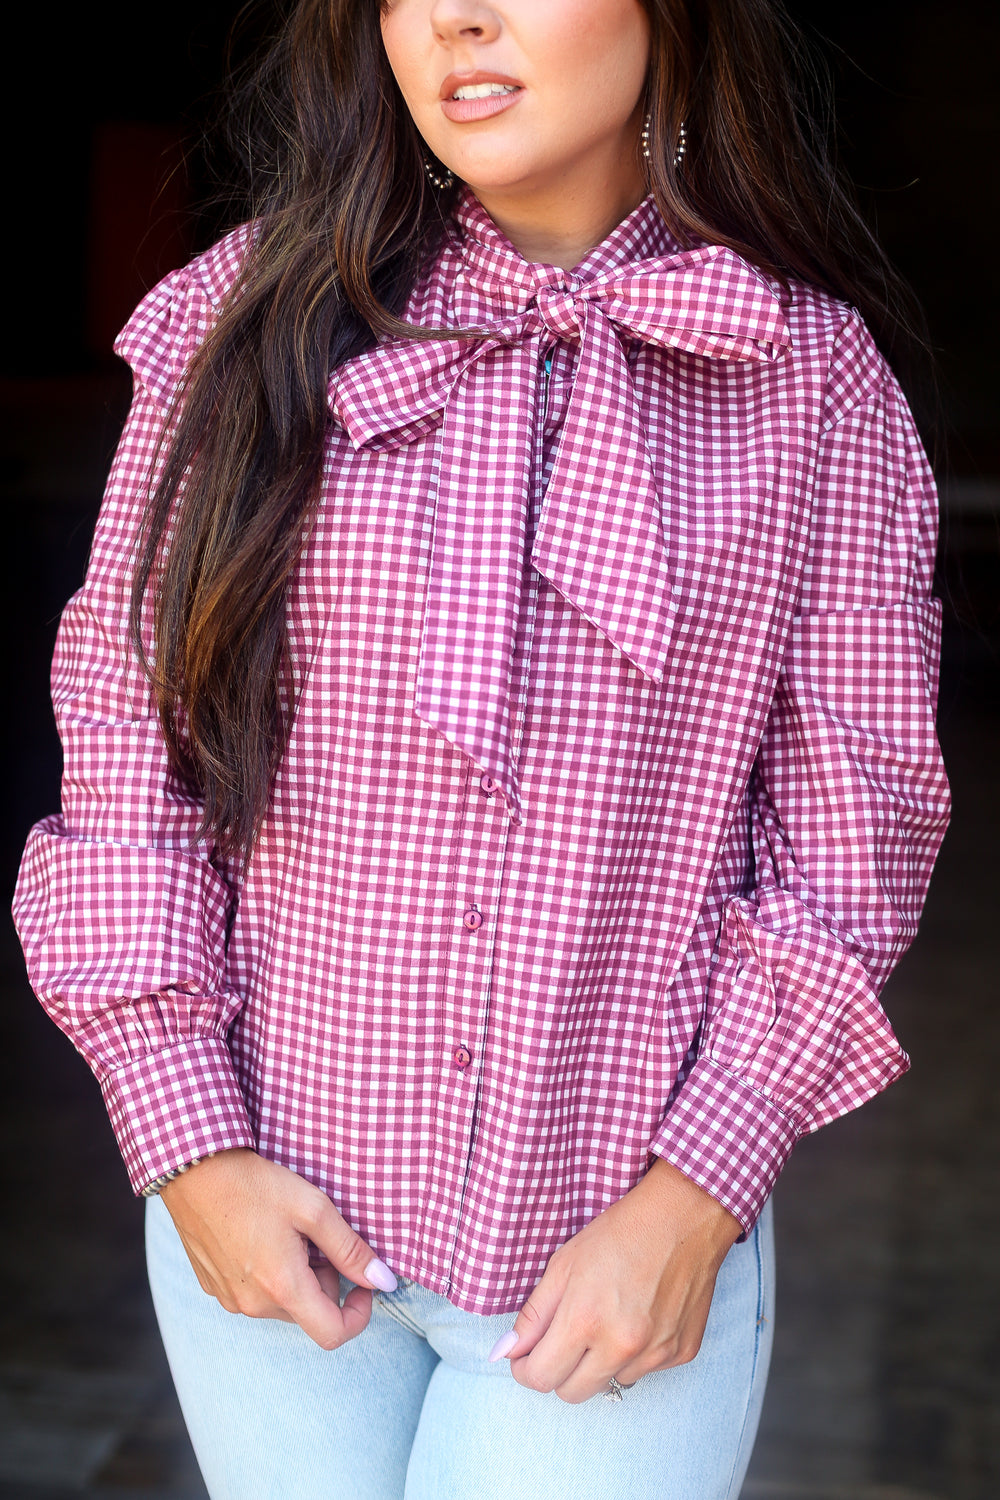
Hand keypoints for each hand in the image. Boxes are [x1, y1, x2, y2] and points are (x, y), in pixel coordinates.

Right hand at [159, 1148, 396, 1349]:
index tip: (363, 1283)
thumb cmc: (256, 1185)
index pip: (333, 1334)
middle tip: (316, 1238)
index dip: (359, 1314)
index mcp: (283, 1288)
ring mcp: (229, 1300)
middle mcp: (253, 1305)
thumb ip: (351, 1249)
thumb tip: (384, 1281)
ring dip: (295, 1278)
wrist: (194, 1171)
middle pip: (308, 1314)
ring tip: (285, 1233)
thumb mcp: (313, 1208)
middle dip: (324, 1282)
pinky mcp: (212, 1288)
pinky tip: (259, 1236)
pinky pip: (253, 1294)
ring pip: (281, 1304)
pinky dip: (267, 1274)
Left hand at [494, 1159, 741, 1402]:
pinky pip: (644, 1371)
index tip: (525, 1356)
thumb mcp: (563, 1264)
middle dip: (559, 1371)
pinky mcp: (681, 1354)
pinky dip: (635, 1354)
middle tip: (562, 1339)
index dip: (525, 1368)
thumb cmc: (620, 1233)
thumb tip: (506, 1352)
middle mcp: (621, 1346)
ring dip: (600, 1362)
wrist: (683, 1218)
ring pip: (609, 1383)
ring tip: (609, 1318)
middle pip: (572, 1393)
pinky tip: (640, 1315)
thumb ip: (533, 1315)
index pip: (540, 1378)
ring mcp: (655, 1354)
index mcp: (585, 1321)